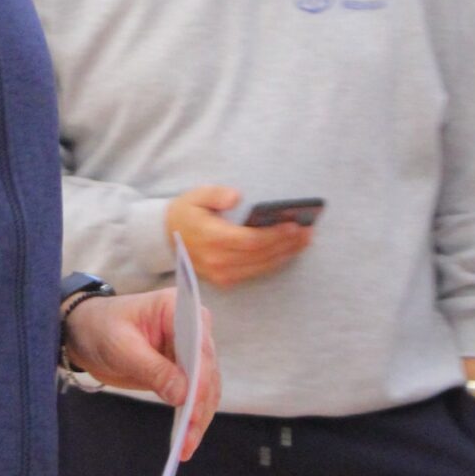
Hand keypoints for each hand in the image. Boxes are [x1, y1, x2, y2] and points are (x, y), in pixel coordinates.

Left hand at [61, 289, 221, 457]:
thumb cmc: (101, 328)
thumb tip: (183, 395)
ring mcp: (191, 350)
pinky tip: (185, 440)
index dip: (199, 376)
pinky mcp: (185, 371)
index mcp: (179, 308)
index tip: (193, 404)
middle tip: (189, 435)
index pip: (198, 345)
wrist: (87, 332)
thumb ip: (153, 369)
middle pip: (207, 370)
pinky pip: (195, 396)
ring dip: (199, 418)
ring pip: (206, 388)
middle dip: (200, 404)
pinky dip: (191, 418)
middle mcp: (194, 327)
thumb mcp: (121, 348)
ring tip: (187, 447)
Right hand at [164, 186, 312, 289]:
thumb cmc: (186, 213)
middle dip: (287, 244)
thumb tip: (237, 196)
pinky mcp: (224, 280)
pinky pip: (255, 273)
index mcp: (211, 238)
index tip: (294, 226)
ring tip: (304, 241)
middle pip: (260, 255)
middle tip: (308, 232)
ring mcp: (221, 273)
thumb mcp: (196, 195)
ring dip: (285, 255)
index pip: (250, 241)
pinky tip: (288, 252)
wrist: (166, 238)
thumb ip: (216, 194)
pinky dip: (274, 263)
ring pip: (261, 266)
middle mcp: (217, 260)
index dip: (274, 235)